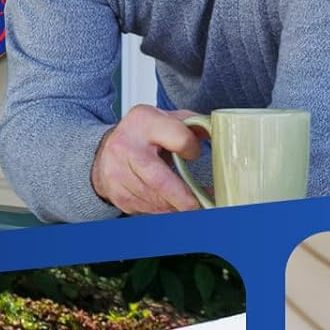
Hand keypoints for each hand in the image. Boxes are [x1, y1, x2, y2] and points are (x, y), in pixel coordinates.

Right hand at [90, 105, 204, 213]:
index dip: (191, 149)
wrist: (108, 148)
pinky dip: (164, 210)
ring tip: (192, 206)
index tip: (195, 154)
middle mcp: (127, 147)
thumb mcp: (167, 119)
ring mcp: (117, 173)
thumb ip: (193, 126)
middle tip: (202, 206)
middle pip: (160, 180)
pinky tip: (173, 206)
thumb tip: (221, 136)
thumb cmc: (144, 134)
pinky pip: (146, 209)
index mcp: (144, 122)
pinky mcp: (118, 194)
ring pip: (154, 199)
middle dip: (184, 198)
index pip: (178, 139)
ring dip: (176, 207)